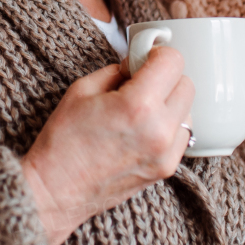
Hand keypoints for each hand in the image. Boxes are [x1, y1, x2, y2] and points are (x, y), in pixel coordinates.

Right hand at [19, 47, 193, 244]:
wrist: (56, 191)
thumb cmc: (63, 141)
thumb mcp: (82, 90)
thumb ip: (117, 71)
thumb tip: (136, 65)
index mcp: (137, 105)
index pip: (173, 61)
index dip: (157, 53)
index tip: (144, 57)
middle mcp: (160, 130)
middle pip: (187, 84)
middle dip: (165, 77)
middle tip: (141, 81)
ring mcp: (166, 153)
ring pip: (188, 111)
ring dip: (170, 103)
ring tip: (141, 109)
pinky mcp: (166, 169)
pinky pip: (182, 136)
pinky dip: (169, 126)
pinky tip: (144, 128)